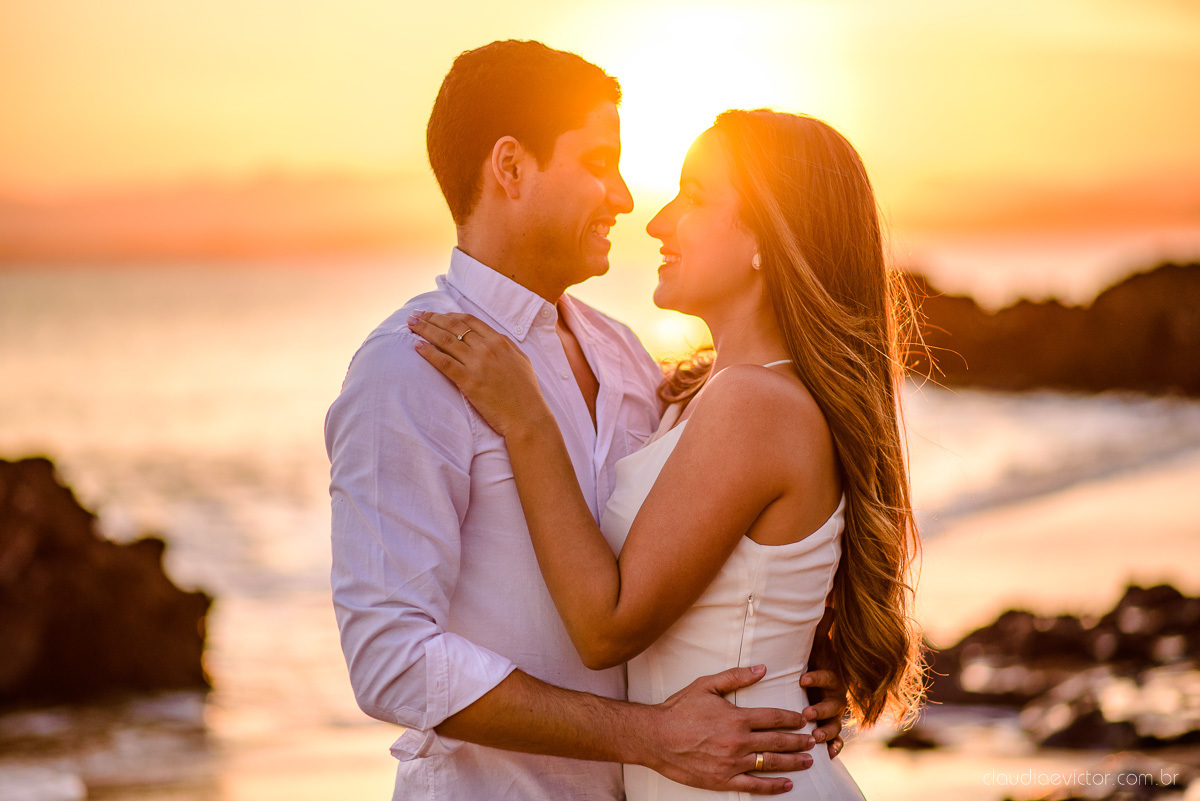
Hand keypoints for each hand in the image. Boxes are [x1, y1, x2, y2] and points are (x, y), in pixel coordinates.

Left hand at [407, 311, 550, 437]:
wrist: (528, 417)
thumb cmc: (526, 392)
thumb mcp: (521, 360)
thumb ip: (505, 347)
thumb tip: (492, 338)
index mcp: (500, 341)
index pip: (469, 321)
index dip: (448, 315)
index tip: (435, 315)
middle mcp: (487, 348)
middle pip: (453, 326)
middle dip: (431, 318)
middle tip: (415, 315)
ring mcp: (477, 364)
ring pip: (445, 340)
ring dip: (424, 330)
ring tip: (410, 325)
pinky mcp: (469, 382)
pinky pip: (444, 362)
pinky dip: (429, 353)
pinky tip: (416, 347)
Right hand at [640, 665, 814, 795]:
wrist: (655, 737)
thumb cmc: (679, 709)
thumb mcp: (706, 685)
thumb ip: (736, 677)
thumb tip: (762, 669)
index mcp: (736, 717)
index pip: (773, 718)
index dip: (791, 718)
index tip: (802, 719)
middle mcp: (738, 742)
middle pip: (777, 741)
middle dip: (798, 741)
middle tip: (812, 741)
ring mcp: (732, 763)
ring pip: (770, 763)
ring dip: (792, 762)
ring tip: (807, 761)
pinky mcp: (723, 780)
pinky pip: (754, 786)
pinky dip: (773, 786)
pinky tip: (787, 784)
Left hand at [800, 606, 846, 757]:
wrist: (820, 682)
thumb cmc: (815, 662)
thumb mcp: (817, 646)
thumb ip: (821, 627)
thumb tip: (828, 601)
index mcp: (831, 676)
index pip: (826, 677)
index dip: (816, 678)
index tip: (803, 679)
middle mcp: (836, 696)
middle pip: (833, 704)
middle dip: (821, 708)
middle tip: (807, 713)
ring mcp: (835, 714)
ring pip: (835, 724)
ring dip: (826, 730)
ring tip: (815, 735)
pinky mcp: (832, 729)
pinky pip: (838, 741)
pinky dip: (835, 748)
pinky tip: (830, 755)